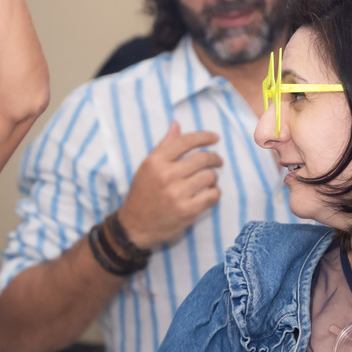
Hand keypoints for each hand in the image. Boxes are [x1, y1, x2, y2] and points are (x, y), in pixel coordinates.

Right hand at [118, 122, 221, 248]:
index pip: (185, 141)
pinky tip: (209, 193)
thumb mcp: (147, 168)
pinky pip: (212, 195)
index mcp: (155, 162)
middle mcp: (166, 175)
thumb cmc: (142, 194)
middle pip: (202, 158)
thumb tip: (176, 125)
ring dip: (213, 177)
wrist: (134, 226)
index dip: (204, 137)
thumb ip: (163, 146)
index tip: (215, 138)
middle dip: (214, 158)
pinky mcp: (187, 211)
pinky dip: (215, 193)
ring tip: (209, 180)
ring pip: (209, 176)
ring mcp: (177, 194)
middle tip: (217, 161)